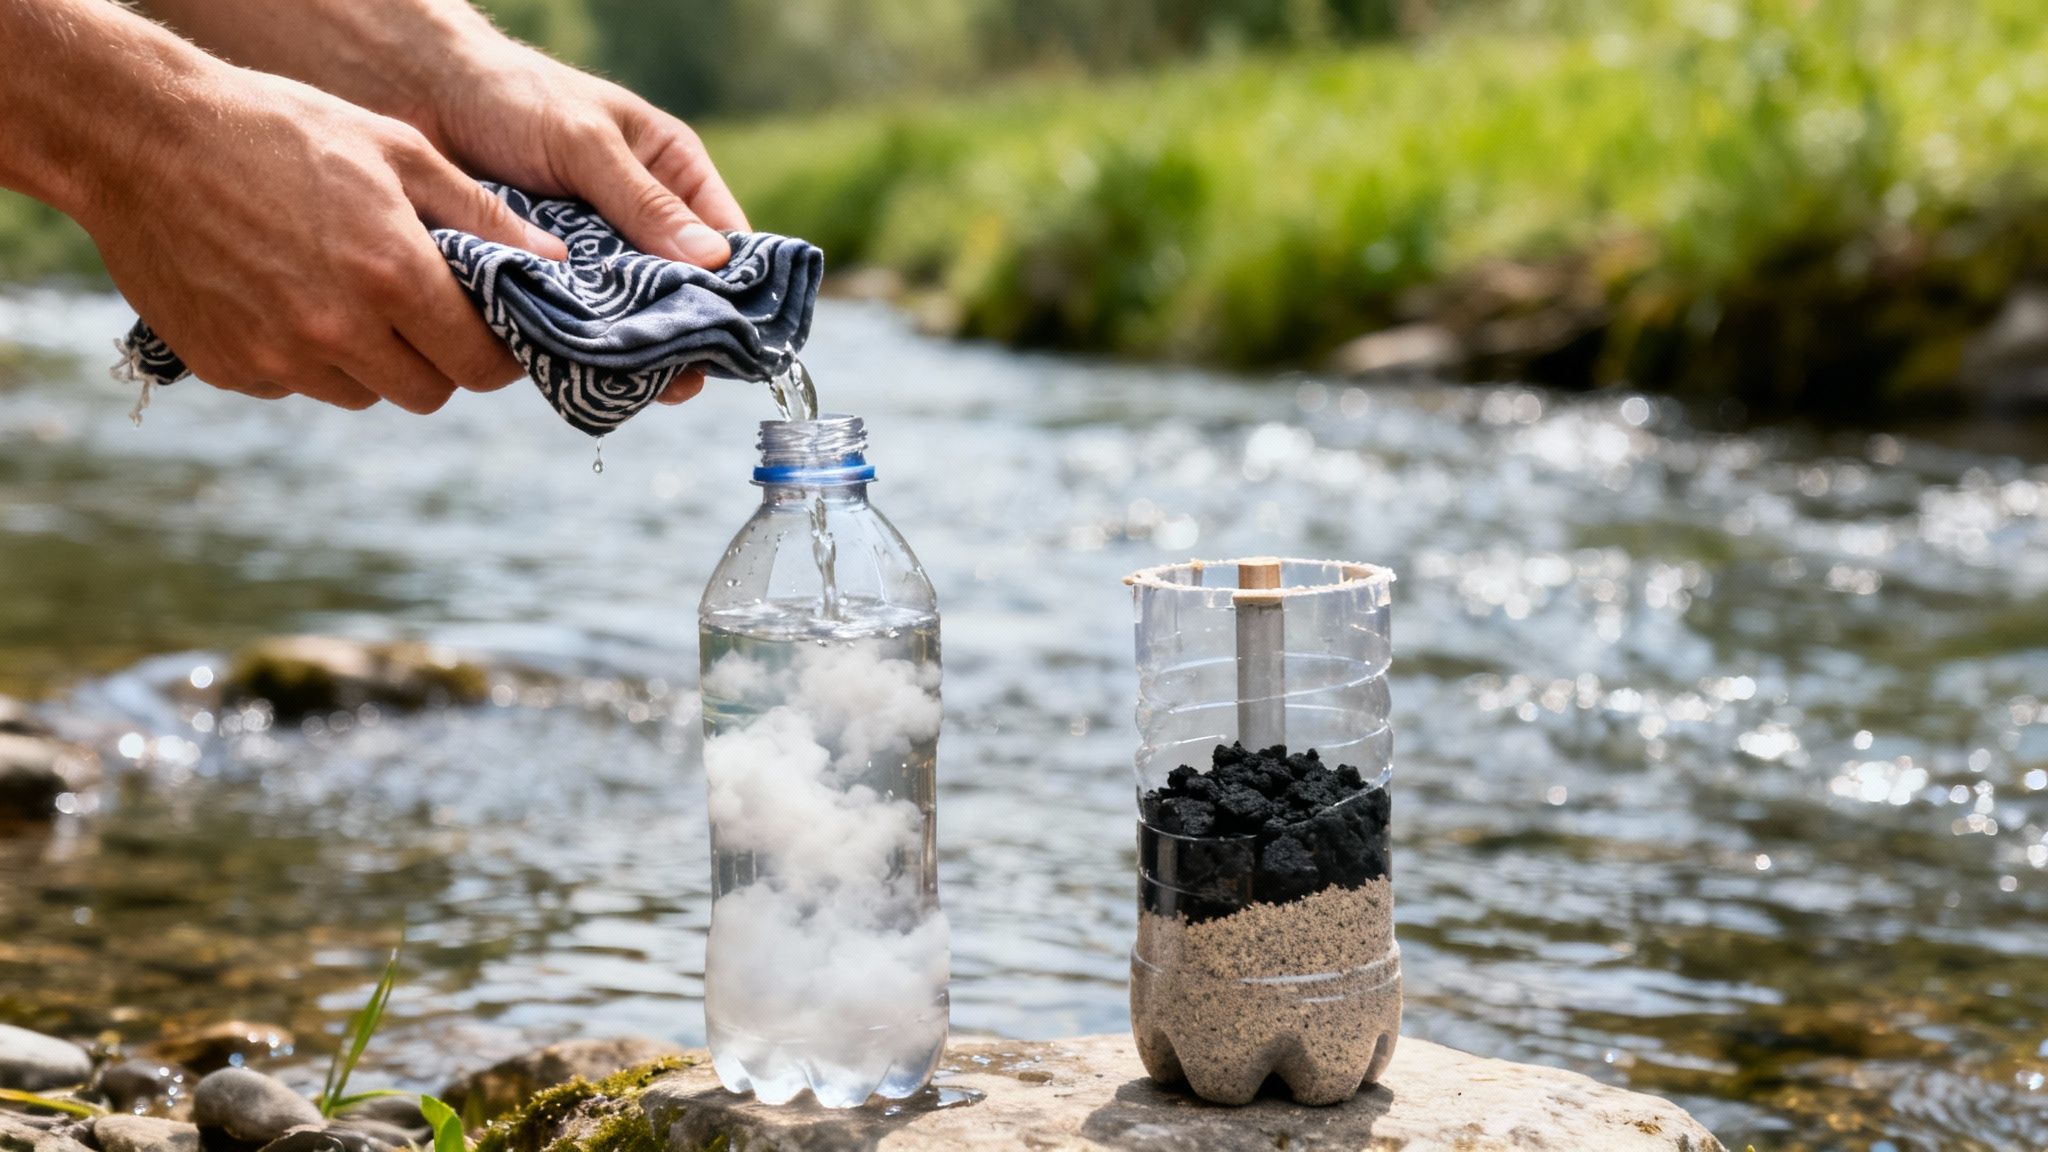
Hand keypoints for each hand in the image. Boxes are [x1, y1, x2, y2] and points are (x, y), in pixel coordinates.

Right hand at [82, 64, 567, 411]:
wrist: (139, 136)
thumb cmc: (279, 129)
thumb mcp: (396, 150)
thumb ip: (481, 216)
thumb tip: (553, 263)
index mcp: (391, 275)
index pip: (479, 363)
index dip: (498, 357)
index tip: (497, 339)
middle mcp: (337, 328)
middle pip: (427, 393)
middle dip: (438, 362)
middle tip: (426, 317)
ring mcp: (277, 355)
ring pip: (362, 393)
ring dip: (371, 361)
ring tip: (350, 296)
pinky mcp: (227, 367)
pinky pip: (294, 384)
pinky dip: (305, 357)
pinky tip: (286, 296)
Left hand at [423, 40, 752, 404]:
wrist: (419, 96)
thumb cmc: (513, 95)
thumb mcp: (587, 142)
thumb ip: (644, 201)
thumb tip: (712, 261)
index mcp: (672, 175)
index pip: (725, 239)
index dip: (734, 287)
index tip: (734, 332)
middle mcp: (640, 221)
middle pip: (680, 290)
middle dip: (681, 331)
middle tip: (684, 376)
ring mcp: (596, 256)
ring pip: (628, 314)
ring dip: (629, 346)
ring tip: (639, 383)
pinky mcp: (549, 280)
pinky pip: (574, 321)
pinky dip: (578, 344)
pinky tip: (586, 372)